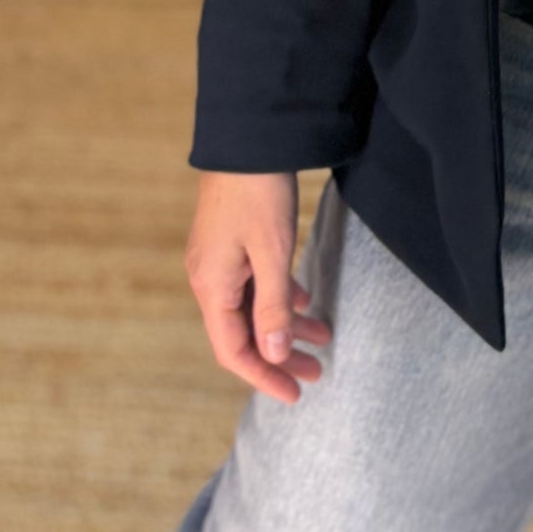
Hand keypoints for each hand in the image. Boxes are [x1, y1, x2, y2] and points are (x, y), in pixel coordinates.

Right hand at [186, 169, 332, 406]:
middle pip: (243, 333)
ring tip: (323, 339)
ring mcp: (219, 260)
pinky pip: (254, 283)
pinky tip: (304, 300)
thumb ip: (272, 306)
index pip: (233, 351)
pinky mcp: (231, 242)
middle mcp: (209, 278)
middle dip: (279, 356)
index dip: (264, 376)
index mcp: (212, 286)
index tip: (295, 394)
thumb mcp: (272, 252)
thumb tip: (274, 355)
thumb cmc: (259, 192)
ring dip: (284, 326)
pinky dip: (279, 297)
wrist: (248, 137)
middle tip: (316, 373)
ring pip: (252, 308)